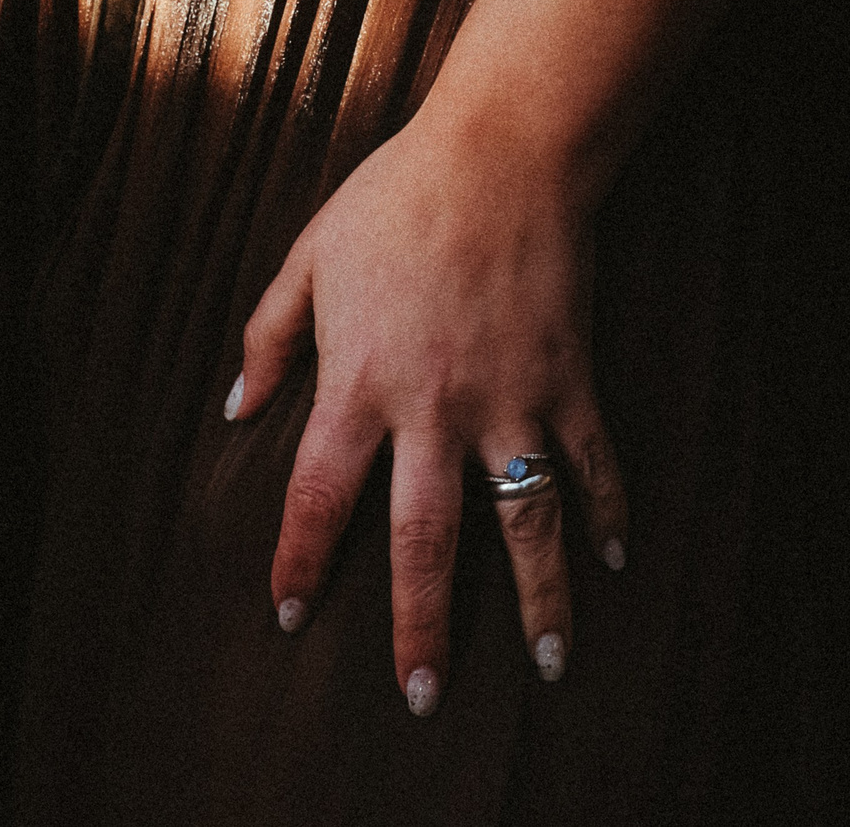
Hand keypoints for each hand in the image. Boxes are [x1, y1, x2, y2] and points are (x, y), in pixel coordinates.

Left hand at [228, 0, 787, 714]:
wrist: (498, 153)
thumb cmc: (392, 201)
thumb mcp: (307, 260)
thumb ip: (268, 337)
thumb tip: (235, 408)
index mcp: (359, 381)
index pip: (318, 493)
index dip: (298, 558)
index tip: (287, 613)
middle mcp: (434, 406)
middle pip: (423, 538)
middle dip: (421, 623)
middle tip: (422, 695)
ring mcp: (509, 398)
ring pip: (525, 522)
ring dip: (540, 598)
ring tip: (551, 664)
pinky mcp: (568, 378)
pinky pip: (592, 460)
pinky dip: (608, 511)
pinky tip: (615, 559)